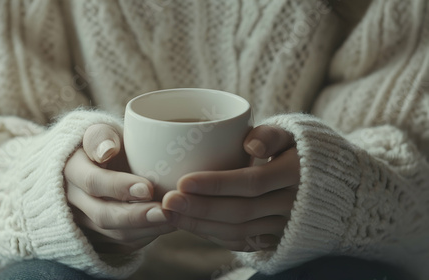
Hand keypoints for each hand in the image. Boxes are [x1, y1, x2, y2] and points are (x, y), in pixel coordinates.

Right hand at [63, 124, 174, 253]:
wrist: (93, 164)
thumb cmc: (104, 143)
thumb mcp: (99, 131)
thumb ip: (101, 137)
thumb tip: (106, 151)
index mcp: (70, 170)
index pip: (92, 182)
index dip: (119, 187)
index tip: (148, 188)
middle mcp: (72, 201)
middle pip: (103, 215)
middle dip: (137, 216)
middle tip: (167, 211)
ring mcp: (83, 222)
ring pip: (114, 234)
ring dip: (147, 229)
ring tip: (174, 218)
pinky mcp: (98, 237)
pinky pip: (122, 245)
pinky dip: (146, 237)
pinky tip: (167, 225)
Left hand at [163, 125, 299, 250]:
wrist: (332, 185)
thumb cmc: (301, 151)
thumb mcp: (293, 134)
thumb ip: (271, 134)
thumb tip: (249, 145)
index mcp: (296, 174)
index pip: (252, 182)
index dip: (216, 184)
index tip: (183, 181)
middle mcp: (294, 205)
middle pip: (241, 211)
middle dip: (200, 208)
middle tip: (168, 202)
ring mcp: (286, 226)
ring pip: (239, 231)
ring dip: (201, 225)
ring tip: (170, 215)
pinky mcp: (277, 239)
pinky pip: (243, 242)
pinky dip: (214, 236)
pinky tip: (192, 225)